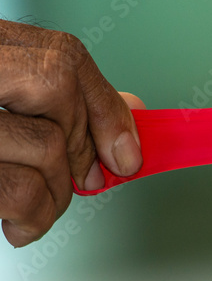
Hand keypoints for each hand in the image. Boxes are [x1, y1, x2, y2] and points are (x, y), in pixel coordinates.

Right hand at [0, 20, 142, 246]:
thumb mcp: (0, 108)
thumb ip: (54, 104)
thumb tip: (129, 110)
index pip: (60, 56)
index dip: (104, 106)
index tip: (124, 151)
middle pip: (56, 88)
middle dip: (79, 150)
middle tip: (74, 181)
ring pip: (44, 147)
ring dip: (54, 195)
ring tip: (32, 209)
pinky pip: (15, 190)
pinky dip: (31, 219)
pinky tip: (17, 224)